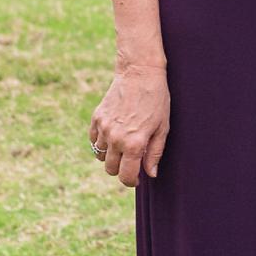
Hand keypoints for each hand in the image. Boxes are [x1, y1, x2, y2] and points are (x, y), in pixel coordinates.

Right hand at [89, 62, 169, 187]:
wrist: (140, 73)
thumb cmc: (156, 100)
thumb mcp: (162, 128)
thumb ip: (154, 154)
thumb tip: (150, 174)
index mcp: (134, 144)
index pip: (126, 176)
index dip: (132, 181)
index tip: (137, 178)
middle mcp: (116, 138)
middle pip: (111, 169)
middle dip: (121, 169)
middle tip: (131, 161)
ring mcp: (103, 128)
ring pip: (100, 155)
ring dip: (110, 156)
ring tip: (122, 146)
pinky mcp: (96, 118)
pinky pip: (93, 140)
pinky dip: (101, 143)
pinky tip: (112, 136)